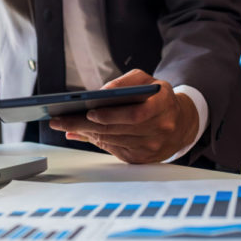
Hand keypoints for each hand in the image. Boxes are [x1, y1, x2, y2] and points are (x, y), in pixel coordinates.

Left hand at [49, 69, 198, 163]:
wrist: (180, 123)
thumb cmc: (157, 98)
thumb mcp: (145, 81)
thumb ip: (122, 84)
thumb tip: (95, 97)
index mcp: (163, 105)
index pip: (134, 114)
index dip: (110, 115)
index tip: (88, 113)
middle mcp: (160, 129)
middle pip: (115, 130)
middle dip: (83, 125)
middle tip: (60, 120)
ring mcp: (151, 147)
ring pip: (111, 141)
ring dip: (86, 133)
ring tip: (65, 125)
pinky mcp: (142, 159)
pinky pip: (114, 151)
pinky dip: (97, 141)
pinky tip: (83, 133)